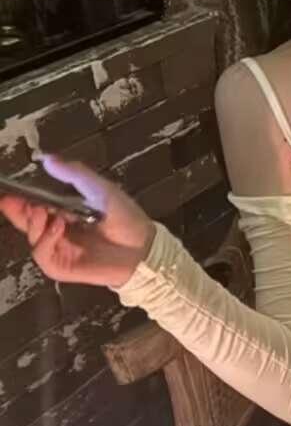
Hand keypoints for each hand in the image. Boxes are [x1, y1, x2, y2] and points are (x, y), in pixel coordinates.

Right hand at [0, 154, 154, 288]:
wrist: (143, 246)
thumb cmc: (124, 216)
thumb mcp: (101, 189)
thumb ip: (75, 174)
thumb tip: (47, 159)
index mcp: (63, 211)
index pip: (33, 205)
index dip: (18, 198)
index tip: (7, 190)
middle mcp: (57, 230)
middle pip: (26, 221)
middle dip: (17, 210)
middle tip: (14, 200)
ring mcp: (58, 249)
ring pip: (31, 237)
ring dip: (34, 223)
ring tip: (47, 212)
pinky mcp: (61, 266)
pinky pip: (42, 254)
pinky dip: (45, 239)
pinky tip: (58, 227)